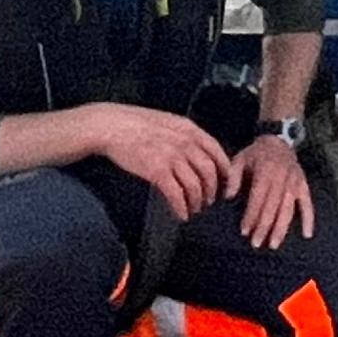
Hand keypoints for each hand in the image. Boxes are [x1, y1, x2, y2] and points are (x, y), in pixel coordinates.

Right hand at [87, 103, 232, 220]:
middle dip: (212, 191)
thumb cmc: (136, 124)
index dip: (225, 171)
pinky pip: (176, 194)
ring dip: (197, 201)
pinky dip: (182, 207)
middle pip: (209, 172)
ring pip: (195, 186)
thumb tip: (198, 152)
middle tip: (209, 201)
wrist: (112, 126)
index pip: (217, 152)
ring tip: (194, 209)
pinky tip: (182, 214)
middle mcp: (184, 143)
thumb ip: (185, 135)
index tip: (225, 183)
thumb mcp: (168, 122)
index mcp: (189, 129)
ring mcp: (171, 157)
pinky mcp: (157, 171)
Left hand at [232, 130, 316, 250]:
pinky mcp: (303, 185)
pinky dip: (308, 219)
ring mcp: (294, 183)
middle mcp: (282, 178)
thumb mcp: (240, 159)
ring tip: (273, 244)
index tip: (244, 231)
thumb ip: (233, 177)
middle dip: (264, 227)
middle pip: (272, 207)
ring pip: (288, 209)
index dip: (251, 216)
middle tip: (256, 243)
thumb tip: (228, 197)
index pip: (258, 198)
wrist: (278, 140)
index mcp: (265, 172)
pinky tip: (306, 234)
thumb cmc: (256, 153)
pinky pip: (308, 204)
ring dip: (281, 228)